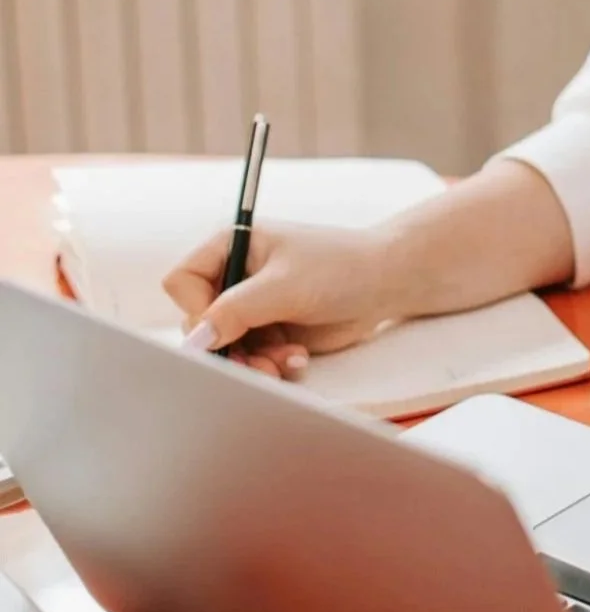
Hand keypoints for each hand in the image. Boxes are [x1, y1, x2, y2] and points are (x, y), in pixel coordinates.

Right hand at [163, 222, 405, 379]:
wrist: (385, 282)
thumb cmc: (338, 266)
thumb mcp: (283, 286)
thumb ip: (235, 311)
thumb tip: (196, 339)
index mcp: (230, 246)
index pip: (182, 282)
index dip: (196, 309)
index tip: (224, 327)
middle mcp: (235, 276)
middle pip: (199, 323)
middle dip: (227, 347)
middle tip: (256, 362)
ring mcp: (251, 306)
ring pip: (224, 348)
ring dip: (251, 362)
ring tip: (282, 362)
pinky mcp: (269, 331)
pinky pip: (250, 359)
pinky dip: (269, 365)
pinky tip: (296, 359)